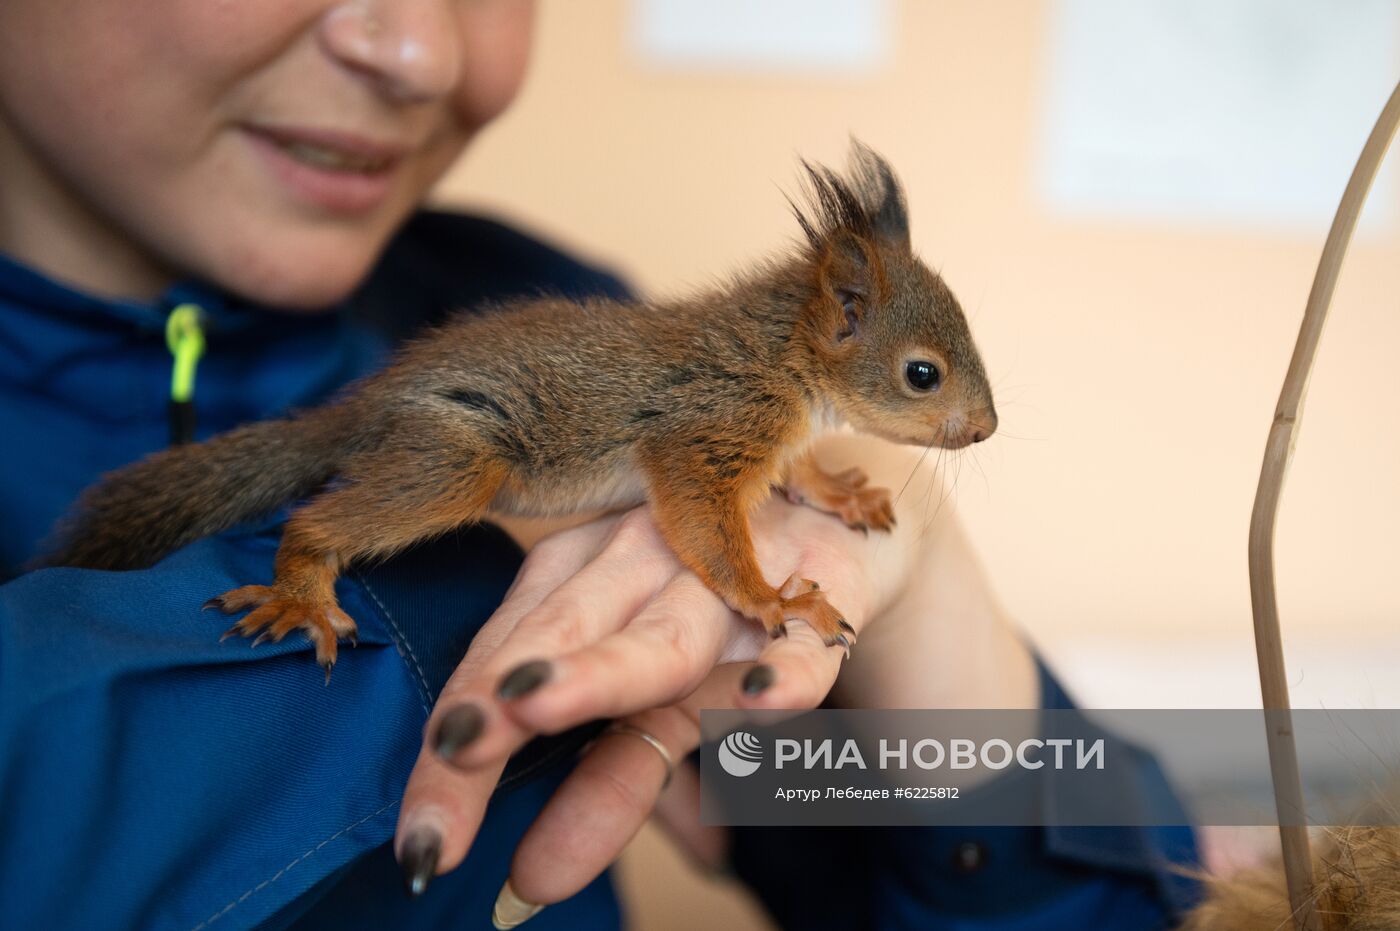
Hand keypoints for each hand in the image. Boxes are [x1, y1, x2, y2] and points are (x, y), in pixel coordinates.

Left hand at [481, 437, 1041, 924]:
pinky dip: (782, 668)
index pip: (505, 653)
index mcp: (585, 572)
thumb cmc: (716, 614)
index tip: (422, 835)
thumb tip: (532, 881)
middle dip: (498, 703)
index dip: (460, 734)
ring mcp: (739, 568)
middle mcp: (649, 559)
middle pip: (562, 632)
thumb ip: (601, 774)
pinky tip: (759, 704)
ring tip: (534, 704)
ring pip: (667, 628)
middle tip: (451, 760)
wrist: (841, 531)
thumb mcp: (649, 693)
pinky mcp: (827, 588)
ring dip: (603, 668)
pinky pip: (802, 635)